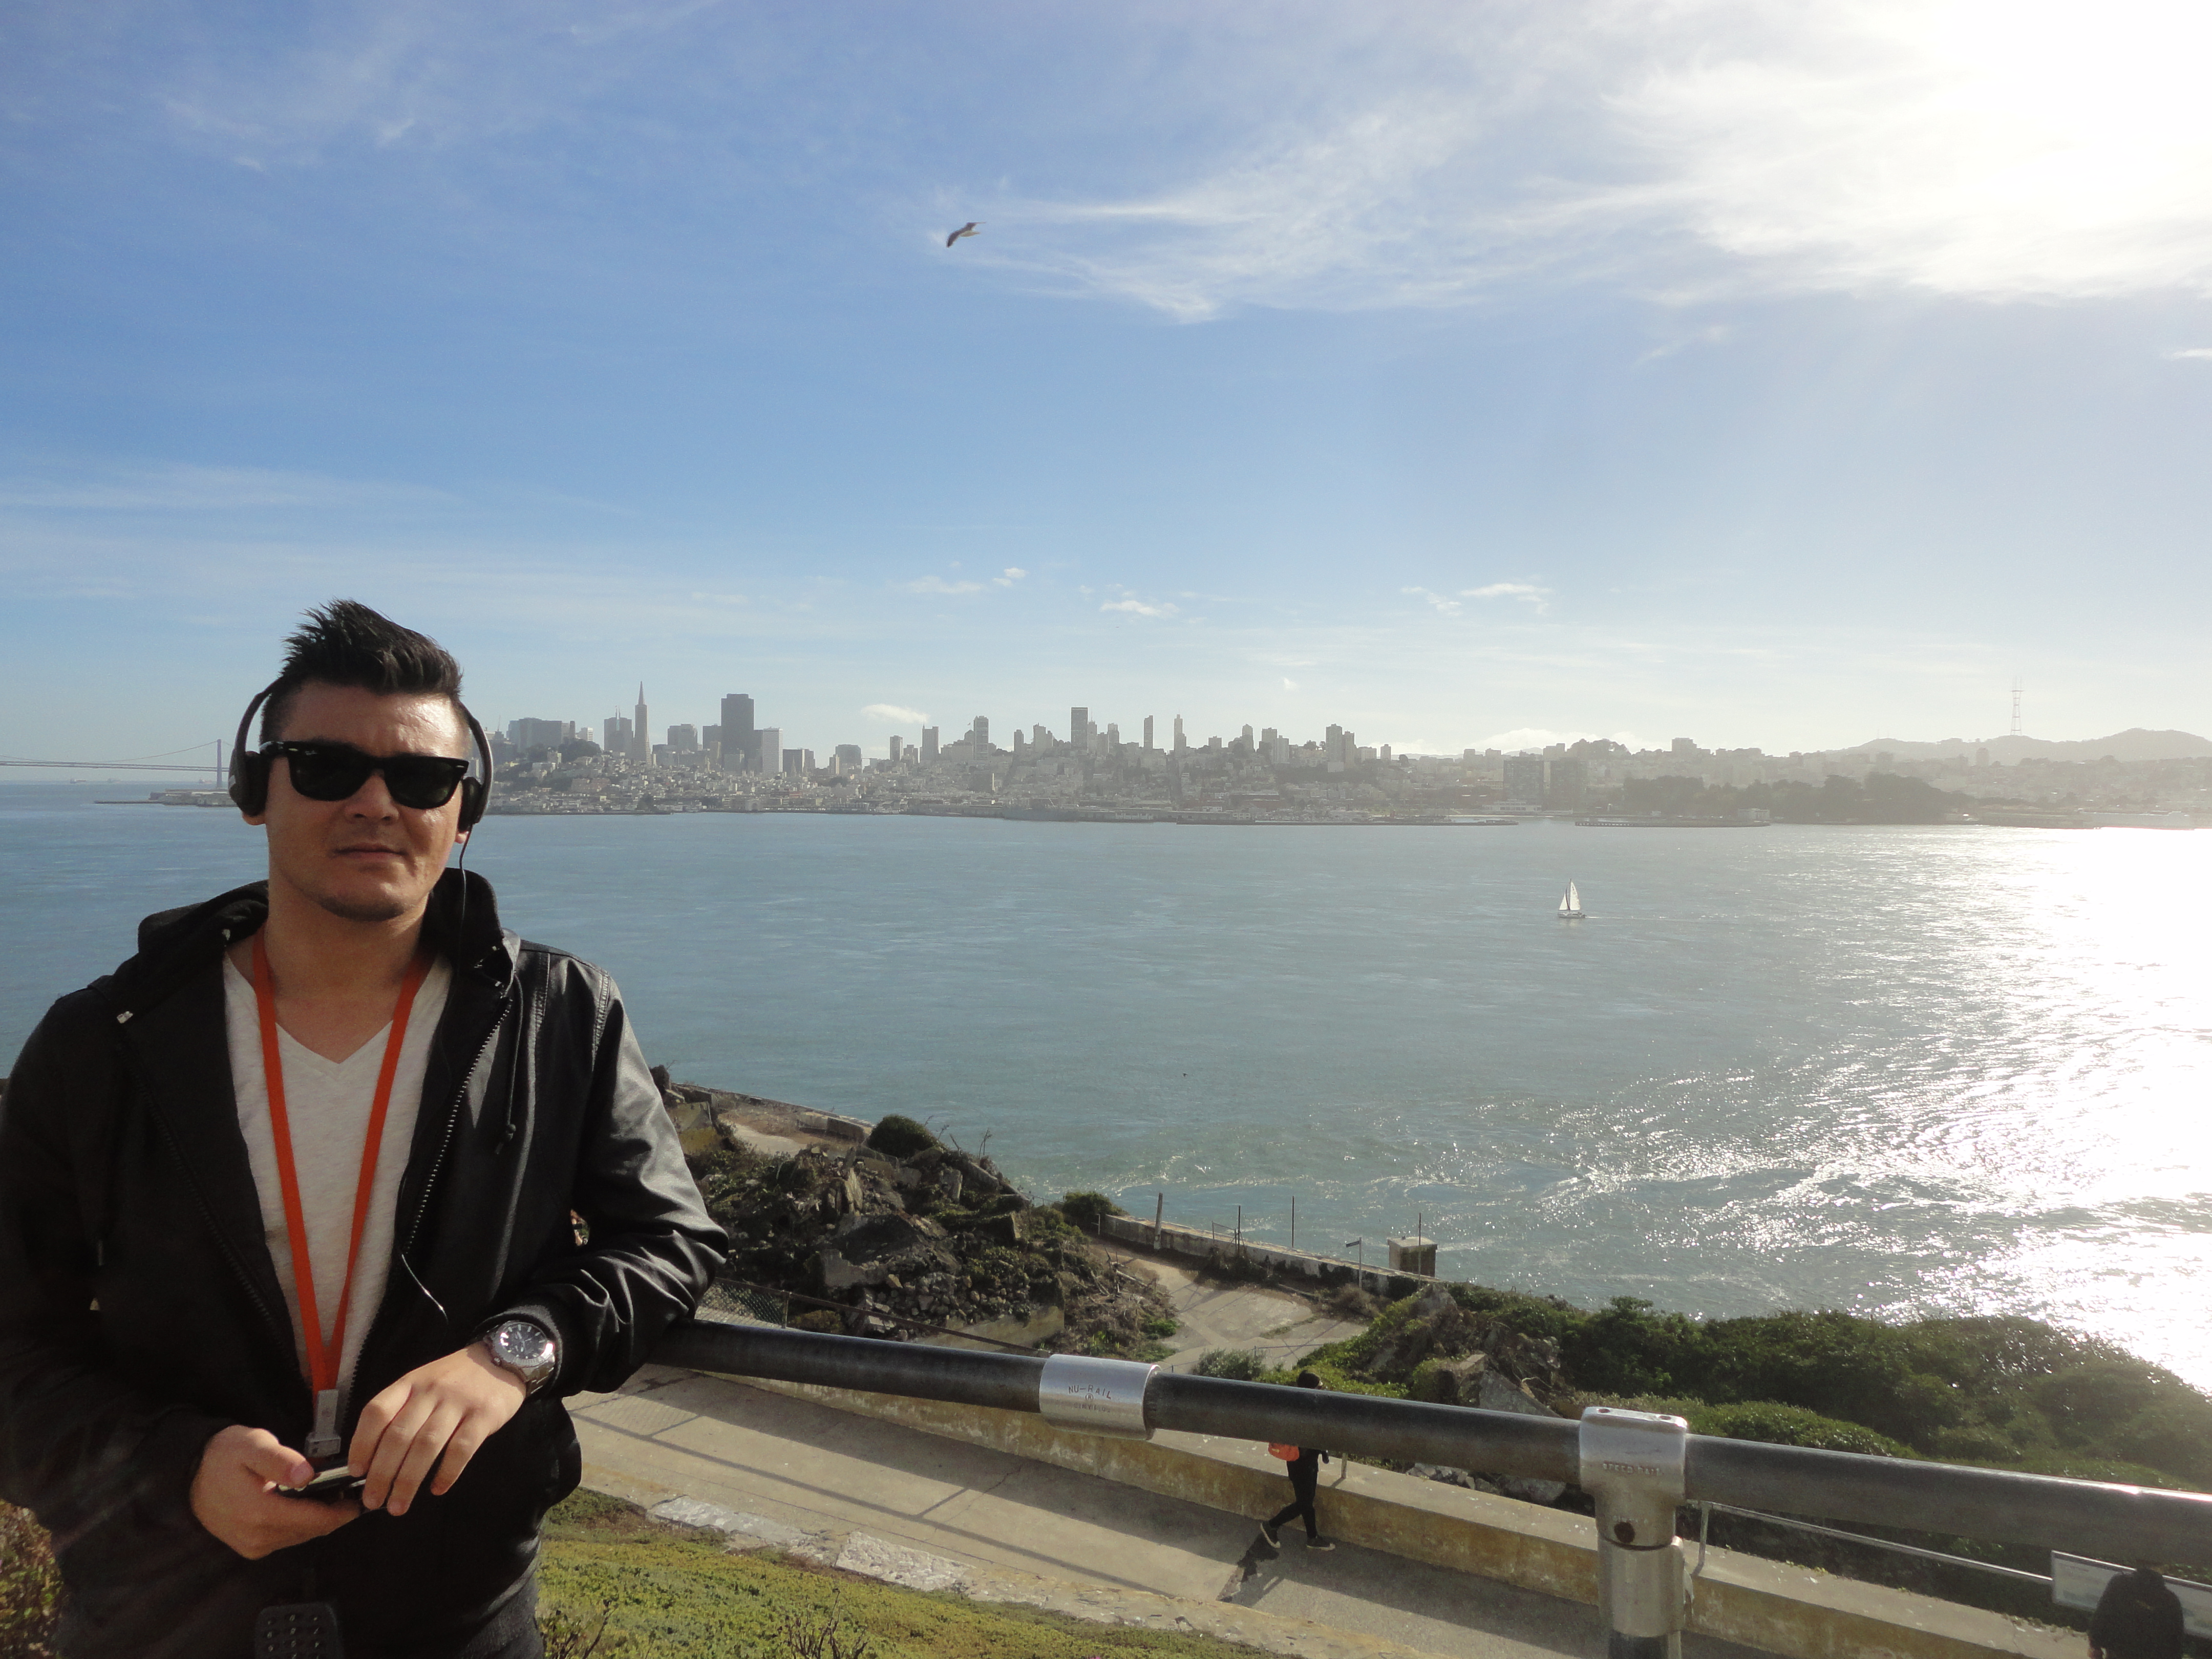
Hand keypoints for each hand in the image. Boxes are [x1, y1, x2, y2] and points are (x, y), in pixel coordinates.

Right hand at [190, 1424, 359, 1558]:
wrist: (190, 1474)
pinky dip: (301, 1524)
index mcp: (260, 1514)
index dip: (342, 1511)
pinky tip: (307, 1505)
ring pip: (301, 1536)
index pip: (315, 1520)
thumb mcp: (253, 1445)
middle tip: (350, 1493)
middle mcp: (257, 1537)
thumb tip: (307, 1475)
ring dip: (318, 1520)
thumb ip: (280, 1461)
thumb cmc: (223, 1455)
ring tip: (333, 1496)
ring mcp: (253, 1545)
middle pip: (311, 1530)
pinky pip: (287, 1538)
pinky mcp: (250, 1547)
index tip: (361, 1498)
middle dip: (334, 1514)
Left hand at [349, 1343, 525, 1516]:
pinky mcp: (483, 1415)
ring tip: (398, 1506)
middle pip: (399, 1436)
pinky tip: (437, 1489)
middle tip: (373, 1500)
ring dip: (408, 1481)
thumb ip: (402, 1411)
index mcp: (410, 1383)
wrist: (502, 1358)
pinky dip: (447, 1473)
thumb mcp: (423, 1383)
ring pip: (426, 1446)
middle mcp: (430, 1392)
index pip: (377, 1412)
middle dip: (382, 1474)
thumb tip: (375, 1456)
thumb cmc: (455, 1378)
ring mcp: (458, 1403)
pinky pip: (461, 1449)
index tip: (357, 1471)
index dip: (362, 1443)